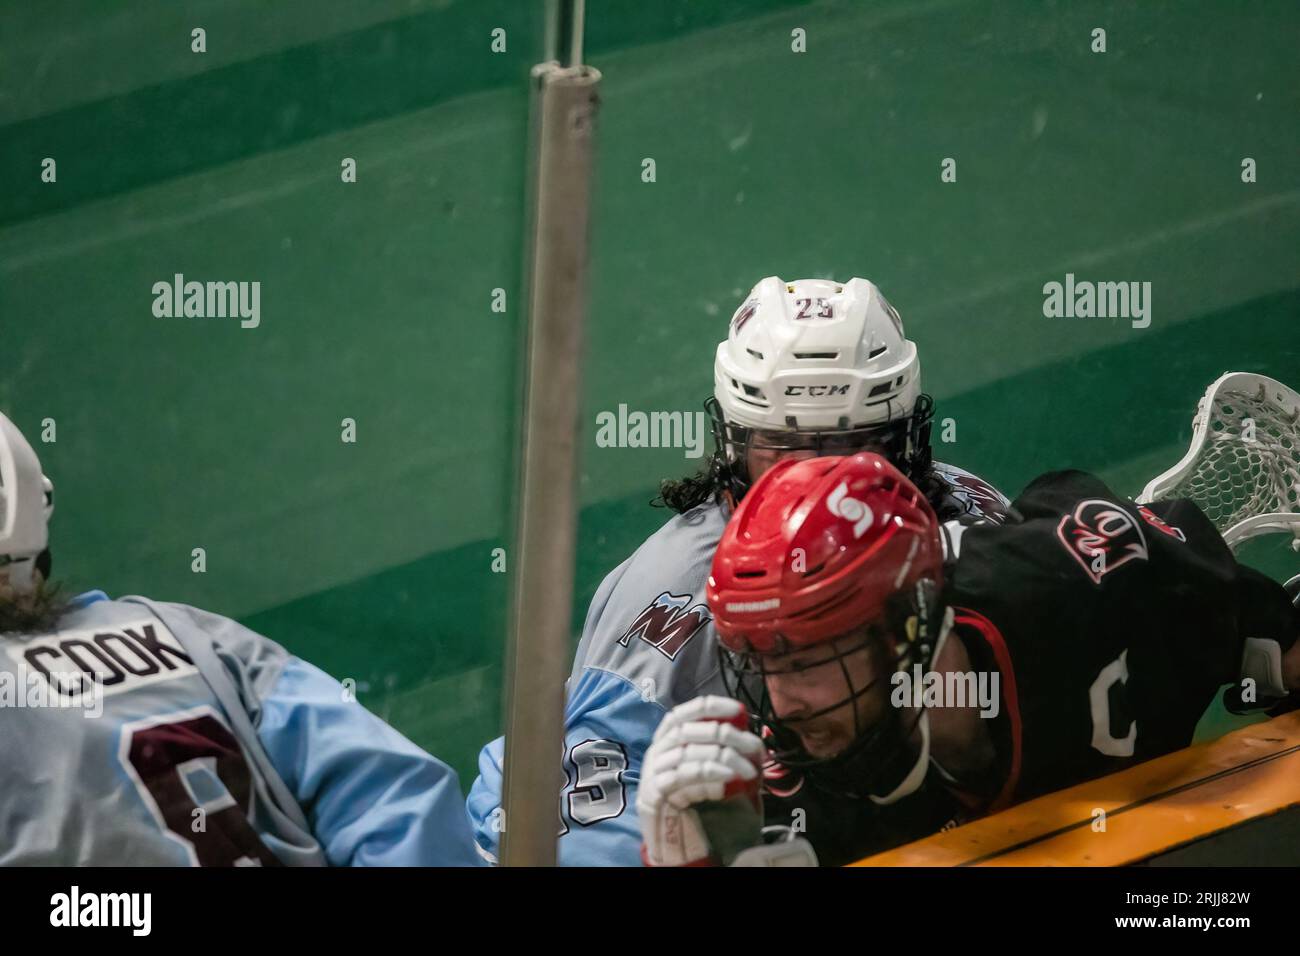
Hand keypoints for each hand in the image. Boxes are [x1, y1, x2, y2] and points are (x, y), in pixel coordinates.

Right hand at [637, 695, 764, 865]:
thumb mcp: (712, 776)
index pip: (683, 713)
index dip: (709, 707)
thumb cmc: (697, 807)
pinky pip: (684, 777)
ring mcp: (653, 773)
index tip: (738, 710)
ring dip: (724, 758)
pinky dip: (710, 775)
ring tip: (749, 771)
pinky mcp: (655, 795)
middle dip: (726, 734)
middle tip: (753, 747)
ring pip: (688, 752)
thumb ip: (723, 755)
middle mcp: (656, 753)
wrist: (677, 845)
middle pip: (688, 731)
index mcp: (666, 742)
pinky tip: (729, 781)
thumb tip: (752, 740)